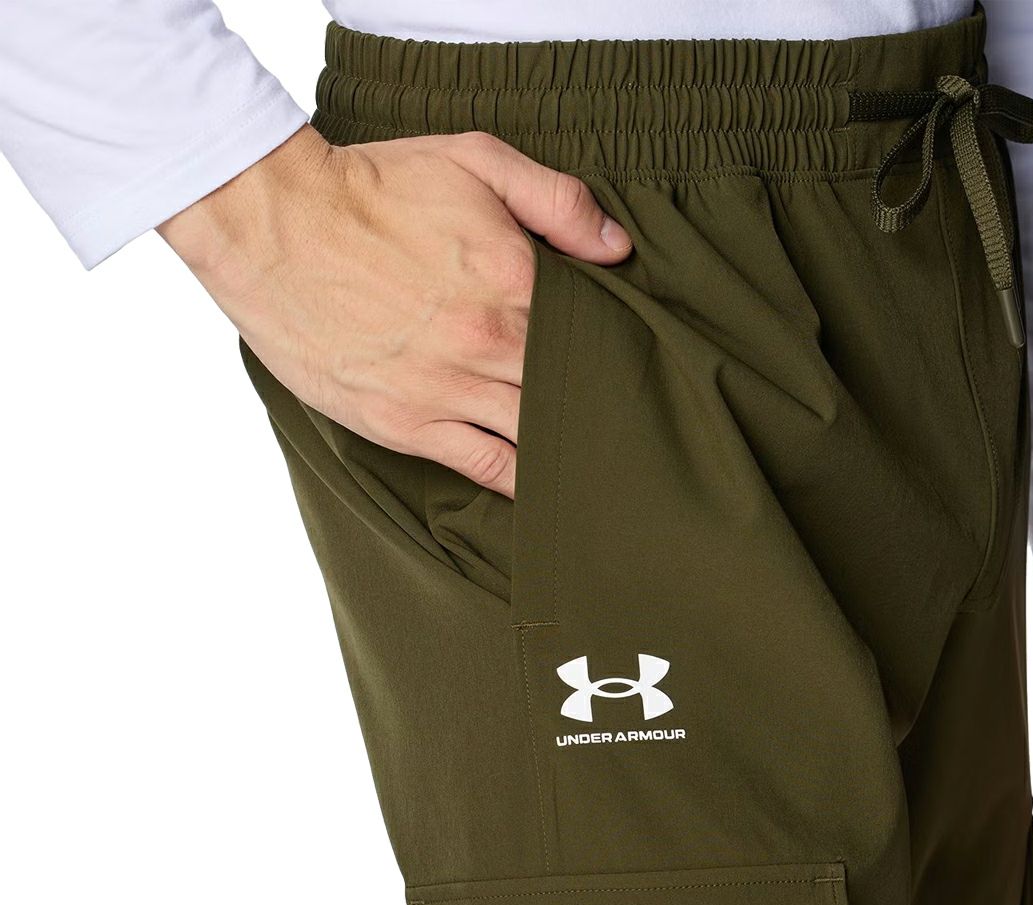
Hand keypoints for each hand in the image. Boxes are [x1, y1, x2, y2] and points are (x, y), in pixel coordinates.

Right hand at [158, 124, 631, 495]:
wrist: (272, 223)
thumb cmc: (372, 188)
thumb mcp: (473, 160)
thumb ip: (556, 200)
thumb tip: (618, 248)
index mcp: (515, 282)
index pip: (594, 334)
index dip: (617, 353)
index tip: (633, 366)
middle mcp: (489, 344)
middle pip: (570, 393)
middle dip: (598, 407)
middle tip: (627, 424)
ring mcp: (447, 389)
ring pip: (534, 436)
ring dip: (566, 448)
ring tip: (596, 463)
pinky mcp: (407, 423)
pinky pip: (483, 466)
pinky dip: (518, 481)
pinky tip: (543, 488)